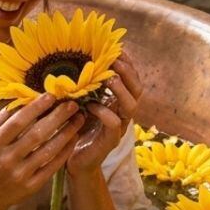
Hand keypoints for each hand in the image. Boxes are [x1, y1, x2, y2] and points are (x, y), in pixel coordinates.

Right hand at [0, 94, 83, 209]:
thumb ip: (2, 119)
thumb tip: (22, 98)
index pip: (18, 122)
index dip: (36, 108)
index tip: (51, 96)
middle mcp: (7, 159)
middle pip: (37, 135)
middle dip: (57, 117)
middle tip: (72, 105)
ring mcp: (20, 174)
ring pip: (48, 151)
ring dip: (66, 133)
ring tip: (78, 120)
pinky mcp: (32, 186)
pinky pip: (52, 167)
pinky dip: (64, 152)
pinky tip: (73, 139)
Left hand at [67, 56, 142, 176]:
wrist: (72, 161)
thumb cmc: (74, 129)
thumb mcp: (78, 102)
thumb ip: (83, 86)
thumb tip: (73, 59)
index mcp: (117, 102)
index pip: (131, 79)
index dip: (127, 64)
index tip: (117, 48)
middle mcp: (122, 113)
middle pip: (137, 90)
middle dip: (128, 73)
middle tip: (115, 59)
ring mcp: (119, 128)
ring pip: (131, 106)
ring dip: (121, 90)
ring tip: (109, 78)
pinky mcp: (110, 141)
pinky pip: (114, 124)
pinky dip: (104, 112)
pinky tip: (91, 105)